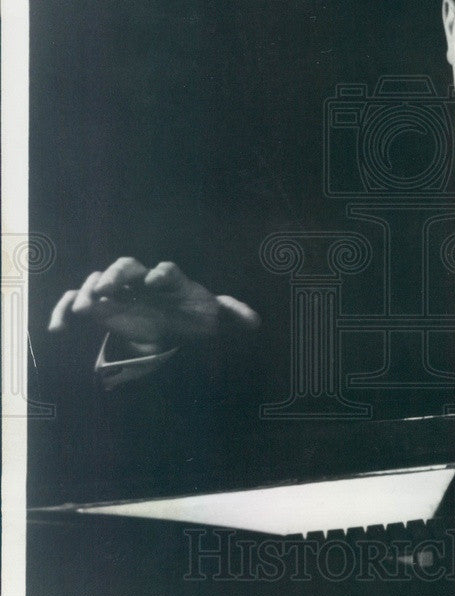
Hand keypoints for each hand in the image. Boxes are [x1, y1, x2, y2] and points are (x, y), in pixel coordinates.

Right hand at [47, 257, 259, 349]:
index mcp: (171, 282)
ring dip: (90, 289)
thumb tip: (256, 323)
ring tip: (82, 306)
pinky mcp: (101, 306)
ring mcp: (119, 291)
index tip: (155, 282)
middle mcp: (142, 281)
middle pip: (127, 266)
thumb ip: (231, 313)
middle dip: (117, 274)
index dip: (161, 274)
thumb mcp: (213, 314)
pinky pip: (78, 303)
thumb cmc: (192, 311)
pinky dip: (65, 311)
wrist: (170, 319)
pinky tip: (57, 328)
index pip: (166, 271)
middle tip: (107, 287)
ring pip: (101, 279)